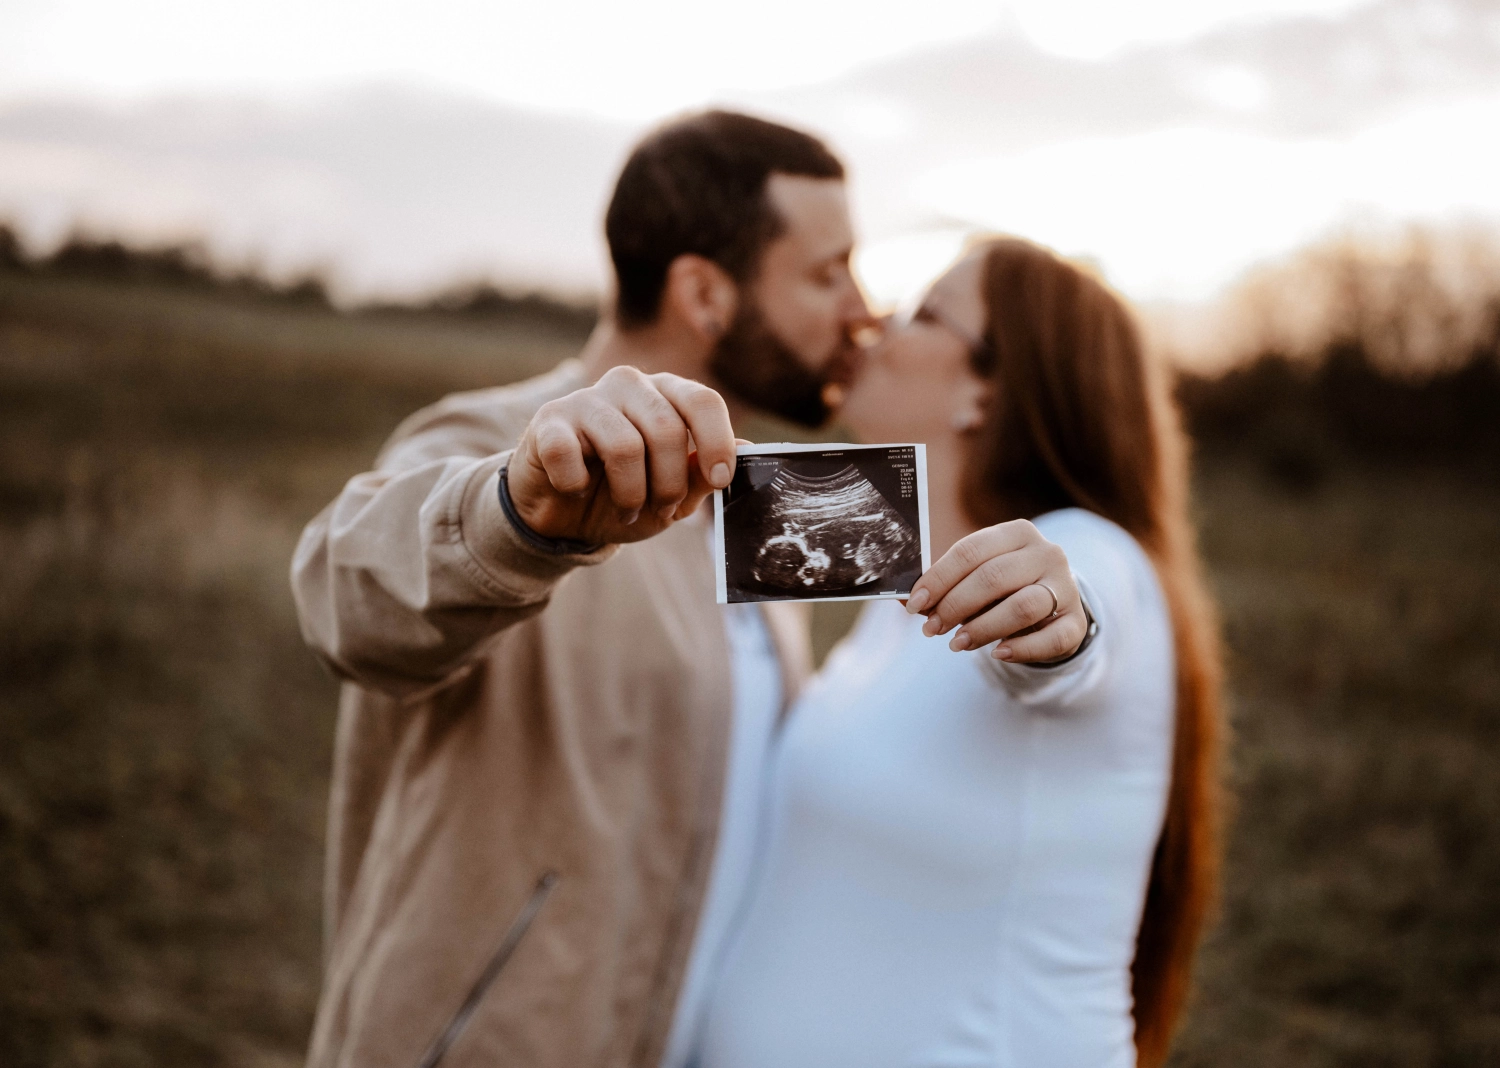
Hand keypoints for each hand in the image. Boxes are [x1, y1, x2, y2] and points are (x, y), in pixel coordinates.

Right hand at [508, 366, 736, 545]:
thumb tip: (746, 450)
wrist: (564, 516)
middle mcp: (628, 385)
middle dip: (668, 484)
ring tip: (625, 508)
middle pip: (667, 429)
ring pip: (624, 446)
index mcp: (666, 395)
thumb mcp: (673, 495)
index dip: (718, 442)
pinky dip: (577, 487)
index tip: (720, 479)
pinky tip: (576, 490)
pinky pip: (570, 456)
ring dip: (629, 494)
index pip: (703, 400)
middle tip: (659, 510)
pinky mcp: (548, 421)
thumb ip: (702, 473)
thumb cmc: (624, 496)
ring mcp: (586, 399)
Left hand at [906, 520, 1087, 662]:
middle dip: (955, 606)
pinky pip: (1050, 638)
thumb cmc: (1003, 589)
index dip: (938, 579)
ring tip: (958, 643)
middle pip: (993, 577)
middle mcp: (1047, 554)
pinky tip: (997, 652)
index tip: (915, 605)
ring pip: (1022, 606)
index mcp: (1017, 533)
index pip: (970, 551)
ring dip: (983, 628)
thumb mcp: (974, 578)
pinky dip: (1021, 648)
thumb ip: (942, 585)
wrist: (1053, 608)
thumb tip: (901, 597)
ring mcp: (1066, 588)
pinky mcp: (1076, 623)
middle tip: (931, 629)